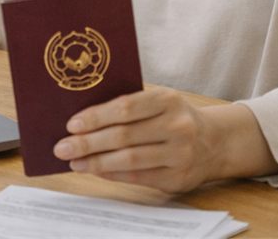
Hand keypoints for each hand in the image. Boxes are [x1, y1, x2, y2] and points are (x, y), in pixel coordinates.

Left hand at [52, 91, 277, 192]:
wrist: (214, 141)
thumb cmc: (174, 117)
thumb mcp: (160, 101)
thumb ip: (129, 105)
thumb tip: (83, 117)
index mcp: (168, 99)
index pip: (126, 107)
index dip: (97, 116)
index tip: (71, 124)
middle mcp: (177, 126)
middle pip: (124, 136)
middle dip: (88, 143)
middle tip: (62, 147)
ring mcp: (179, 154)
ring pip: (129, 160)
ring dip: (96, 162)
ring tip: (74, 161)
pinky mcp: (177, 178)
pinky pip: (137, 177)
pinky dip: (112, 174)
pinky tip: (95, 170)